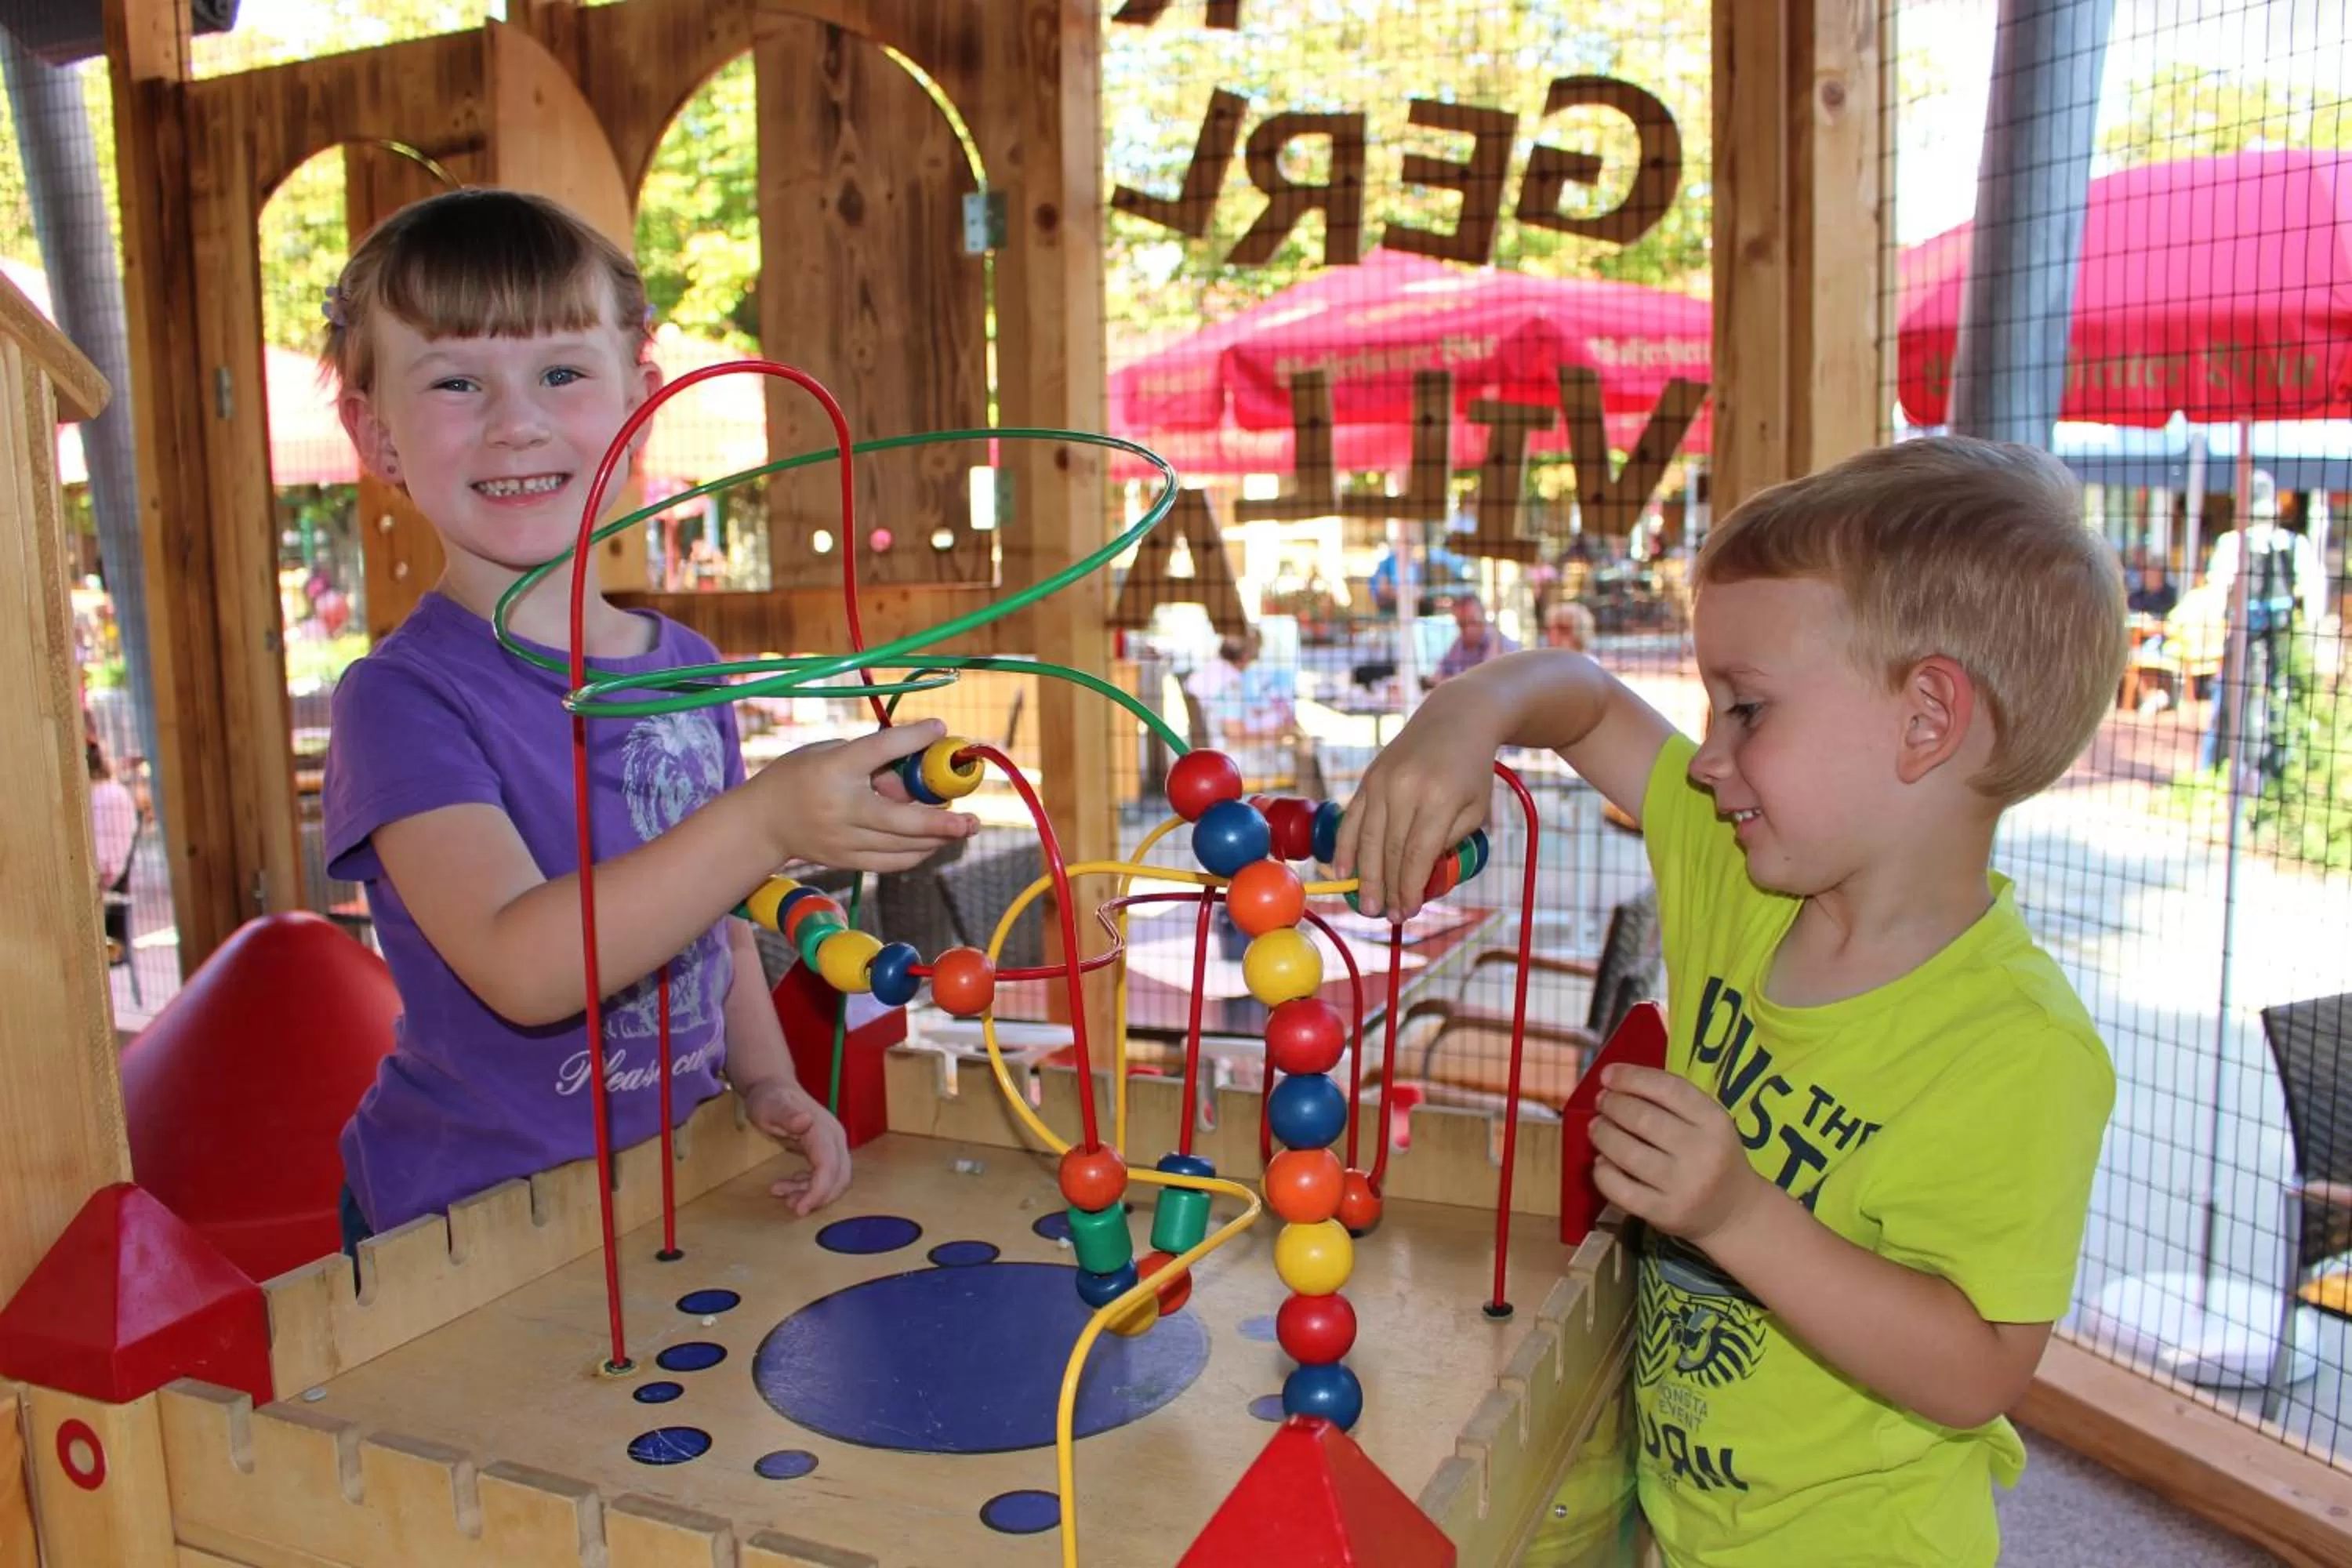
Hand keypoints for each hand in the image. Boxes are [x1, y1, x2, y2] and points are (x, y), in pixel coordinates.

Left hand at [740, 1077, 852, 1215]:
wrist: (773, 1087)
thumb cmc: (770, 1098)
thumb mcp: (771, 1107)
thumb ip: (787, 1114)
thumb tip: (806, 1120)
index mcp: (823, 1130)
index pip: (829, 1168)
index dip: (818, 1192)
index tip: (800, 1209)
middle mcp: (834, 1138)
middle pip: (840, 1177)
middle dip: (819, 1197)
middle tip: (793, 1207)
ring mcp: (832, 1144)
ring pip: (835, 1179)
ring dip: (812, 1194)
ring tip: (783, 1195)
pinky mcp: (825, 1151)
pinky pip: (825, 1176)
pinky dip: (809, 1187)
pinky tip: (788, 1187)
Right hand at [748, 717, 976, 871]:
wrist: (762, 822)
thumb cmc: (801, 777)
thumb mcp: (829, 754)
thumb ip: (873, 762)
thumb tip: (918, 776)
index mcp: (834, 769)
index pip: (878, 750)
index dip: (912, 738)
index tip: (941, 728)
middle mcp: (841, 807)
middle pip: (899, 819)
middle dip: (941, 822)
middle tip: (971, 819)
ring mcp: (843, 839)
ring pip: (902, 845)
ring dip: (937, 837)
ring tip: (962, 826)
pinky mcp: (846, 860)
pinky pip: (892, 862)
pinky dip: (918, 852)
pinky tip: (934, 842)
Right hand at [1329, 692, 1502, 919]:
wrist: (1455, 719)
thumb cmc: (1471, 770)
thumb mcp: (1476, 809)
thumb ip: (1449, 841)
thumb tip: (1418, 875)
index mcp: (1438, 798)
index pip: (1417, 855)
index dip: (1410, 887)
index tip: (1408, 911)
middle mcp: (1405, 789)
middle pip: (1390, 851)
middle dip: (1388, 888)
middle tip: (1388, 916)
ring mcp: (1382, 782)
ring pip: (1367, 839)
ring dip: (1366, 877)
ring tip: (1368, 905)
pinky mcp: (1368, 779)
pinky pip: (1351, 819)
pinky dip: (1344, 848)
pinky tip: (1342, 872)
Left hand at [1589, 1065, 1766, 1247]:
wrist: (1733, 1213)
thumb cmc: (1713, 1157)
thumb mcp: (1708, 1123)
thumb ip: (1671, 1101)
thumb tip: (1614, 1081)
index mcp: (1715, 1122)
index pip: (1668, 1089)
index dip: (1631, 1077)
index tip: (1607, 1075)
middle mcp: (1702, 1153)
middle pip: (1643, 1119)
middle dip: (1613, 1105)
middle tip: (1601, 1102)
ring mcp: (1683, 1186)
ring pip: (1627, 1153)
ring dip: (1603, 1134)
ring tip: (1596, 1127)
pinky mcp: (1664, 1214)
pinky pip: (1620, 1189)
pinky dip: (1603, 1172)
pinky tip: (1601, 1162)